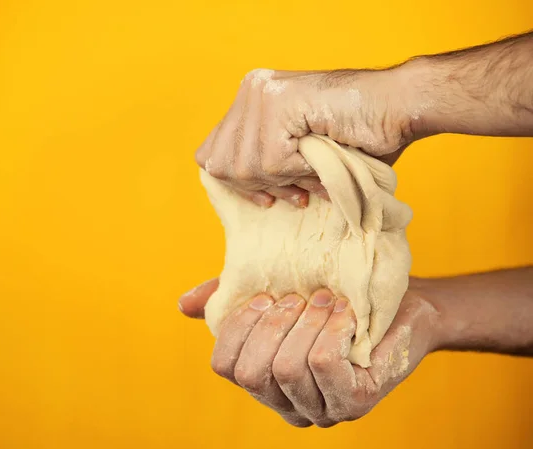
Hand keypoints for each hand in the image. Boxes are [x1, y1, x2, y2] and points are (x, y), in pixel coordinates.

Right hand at [179, 280, 439, 426]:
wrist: (401, 303)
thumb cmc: (334, 296)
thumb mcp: (278, 293)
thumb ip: (232, 300)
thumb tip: (183, 305)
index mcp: (265, 381)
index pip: (226, 367)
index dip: (238, 329)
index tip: (263, 296)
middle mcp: (288, 403)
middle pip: (253, 372)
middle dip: (273, 325)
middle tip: (296, 296)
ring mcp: (322, 408)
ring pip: (289, 368)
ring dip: (306, 322)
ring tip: (325, 299)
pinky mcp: (355, 401)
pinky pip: (325, 365)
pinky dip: (331, 329)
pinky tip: (345, 313)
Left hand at [195, 68, 413, 207]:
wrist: (398, 108)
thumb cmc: (355, 136)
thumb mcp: (294, 153)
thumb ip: (262, 162)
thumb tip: (234, 185)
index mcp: (250, 98)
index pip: (211, 153)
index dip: (236, 183)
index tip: (266, 197)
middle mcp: (251, 89)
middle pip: (219, 164)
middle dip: (259, 187)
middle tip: (296, 188)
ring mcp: (262, 92)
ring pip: (245, 167)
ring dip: (285, 180)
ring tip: (312, 172)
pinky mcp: (279, 102)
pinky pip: (272, 160)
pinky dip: (298, 171)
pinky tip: (319, 158)